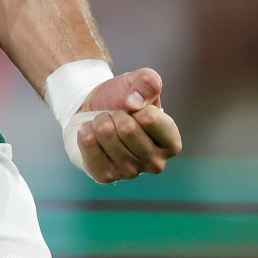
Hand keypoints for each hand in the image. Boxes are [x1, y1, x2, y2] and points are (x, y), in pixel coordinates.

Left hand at [68, 67, 182, 182]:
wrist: (95, 110)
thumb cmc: (124, 100)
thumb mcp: (138, 82)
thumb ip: (148, 81)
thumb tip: (136, 101)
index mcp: (171, 143)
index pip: (150, 118)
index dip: (138, 106)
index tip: (137, 109)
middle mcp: (155, 163)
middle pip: (126, 129)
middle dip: (116, 114)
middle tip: (118, 116)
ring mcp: (130, 173)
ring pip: (105, 135)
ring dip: (100, 121)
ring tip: (105, 124)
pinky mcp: (105, 176)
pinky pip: (88, 144)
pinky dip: (85, 131)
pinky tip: (92, 134)